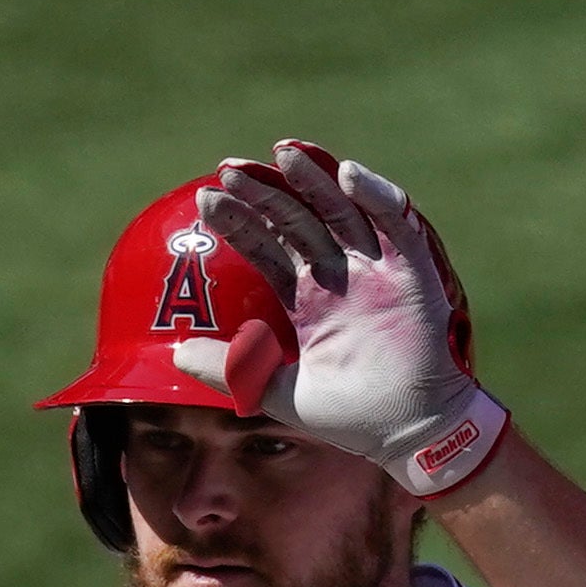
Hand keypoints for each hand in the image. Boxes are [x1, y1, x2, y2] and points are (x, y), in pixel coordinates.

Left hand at [198, 143, 509, 498]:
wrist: (406, 434)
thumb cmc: (349, 416)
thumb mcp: (275, 391)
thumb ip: (229, 370)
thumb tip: (172, 354)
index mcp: (308, 297)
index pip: (267, 247)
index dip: (240, 222)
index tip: (205, 200)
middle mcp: (341, 275)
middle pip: (298, 219)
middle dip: (265, 192)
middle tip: (228, 168)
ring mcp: (377, 270)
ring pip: (342, 211)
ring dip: (314, 180)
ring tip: (282, 152)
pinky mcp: (413, 272)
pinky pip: (396, 225)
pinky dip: (376, 197)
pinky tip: (346, 175)